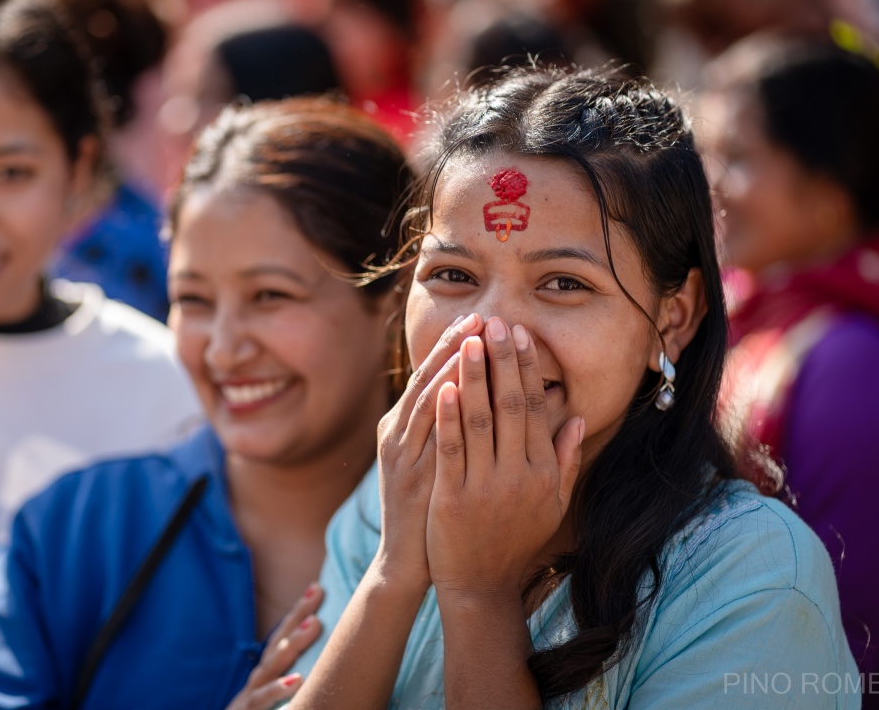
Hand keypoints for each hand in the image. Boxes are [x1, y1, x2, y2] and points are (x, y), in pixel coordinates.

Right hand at [225, 584, 323, 709]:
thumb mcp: (269, 697)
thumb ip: (286, 677)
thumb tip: (315, 664)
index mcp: (264, 673)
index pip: (282, 637)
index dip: (298, 612)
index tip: (317, 587)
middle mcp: (257, 678)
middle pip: (278, 641)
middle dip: (298, 615)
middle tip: (318, 591)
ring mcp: (251, 694)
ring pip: (272, 664)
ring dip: (293, 643)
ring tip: (314, 624)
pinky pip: (263, 700)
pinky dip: (278, 689)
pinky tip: (298, 680)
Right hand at [373, 312, 482, 592]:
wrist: (408, 562)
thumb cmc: (429, 511)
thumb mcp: (436, 462)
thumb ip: (450, 428)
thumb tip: (475, 391)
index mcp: (404, 427)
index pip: (433, 376)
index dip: (455, 346)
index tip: (480, 319)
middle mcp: (398, 433)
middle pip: (428, 379)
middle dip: (454, 347)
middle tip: (480, 316)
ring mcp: (401, 453)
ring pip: (425, 400)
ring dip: (448, 368)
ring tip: (471, 339)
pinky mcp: (407, 476)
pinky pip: (425, 437)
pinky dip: (437, 409)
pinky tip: (453, 386)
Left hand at [427, 317, 584, 599]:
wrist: (480, 584)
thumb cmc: (515, 538)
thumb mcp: (551, 503)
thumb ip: (565, 460)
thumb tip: (574, 417)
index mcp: (543, 472)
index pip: (536, 408)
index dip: (527, 368)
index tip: (521, 335)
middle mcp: (519, 476)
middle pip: (511, 406)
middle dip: (504, 361)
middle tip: (498, 323)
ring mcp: (485, 486)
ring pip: (480, 420)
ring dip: (473, 376)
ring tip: (469, 340)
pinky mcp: (452, 497)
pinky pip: (451, 448)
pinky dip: (447, 414)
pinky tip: (442, 384)